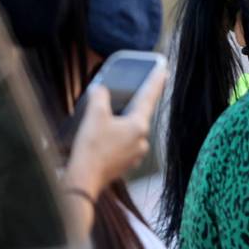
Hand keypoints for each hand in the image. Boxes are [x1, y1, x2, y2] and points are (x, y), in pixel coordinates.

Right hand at [64, 68, 165, 198]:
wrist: (84, 178)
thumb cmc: (91, 147)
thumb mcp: (94, 115)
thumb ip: (100, 97)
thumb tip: (101, 89)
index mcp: (139, 125)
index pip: (149, 98)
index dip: (156, 82)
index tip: (164, 70)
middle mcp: (142, 140)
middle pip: (138, 116)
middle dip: (131, 106)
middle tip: (126, 97)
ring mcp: (136, 154)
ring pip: (130, 132)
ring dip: (121, 125)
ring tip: (105, 123)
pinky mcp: (126, 163)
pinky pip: (124, 145)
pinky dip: (116, 139)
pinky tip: (103, 138)